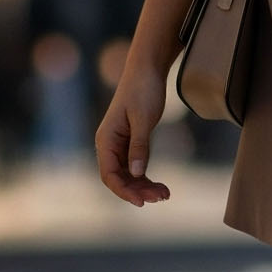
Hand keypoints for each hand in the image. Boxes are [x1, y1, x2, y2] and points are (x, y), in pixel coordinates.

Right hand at [95, 63, 171, 206]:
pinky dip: (147, 178)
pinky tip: (162, 187)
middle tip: (161, 197)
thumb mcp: (143, 119)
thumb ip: (139, 146)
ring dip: (145, 187)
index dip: (124, 190)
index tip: (141, 202)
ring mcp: (120, 145)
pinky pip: (136, 167)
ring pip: (129, 175)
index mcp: (106, 139)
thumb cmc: (143, 90)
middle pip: (119, 178)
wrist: (147, 70)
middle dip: (138, 191)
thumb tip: (137, 173)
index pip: (109, 174)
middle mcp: (109, 145)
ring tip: (165, 194)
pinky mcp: (132, 143)